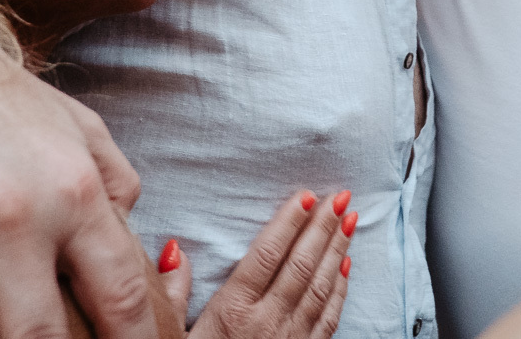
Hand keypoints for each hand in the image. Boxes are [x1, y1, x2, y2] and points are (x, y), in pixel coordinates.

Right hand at [187, 190, 355, 338]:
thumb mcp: (170, 336)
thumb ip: (172, 292)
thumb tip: (176, 249)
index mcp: (233, 311)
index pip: (268, 255)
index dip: (289, 222)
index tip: (307, 195)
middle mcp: (267, 323)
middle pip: (300, 265)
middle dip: (322, 227)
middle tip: (340, 195)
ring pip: (320, 287)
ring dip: (337, 250)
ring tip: (350, 220)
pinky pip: (329, 319)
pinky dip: (341, 289)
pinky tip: (347, 267)